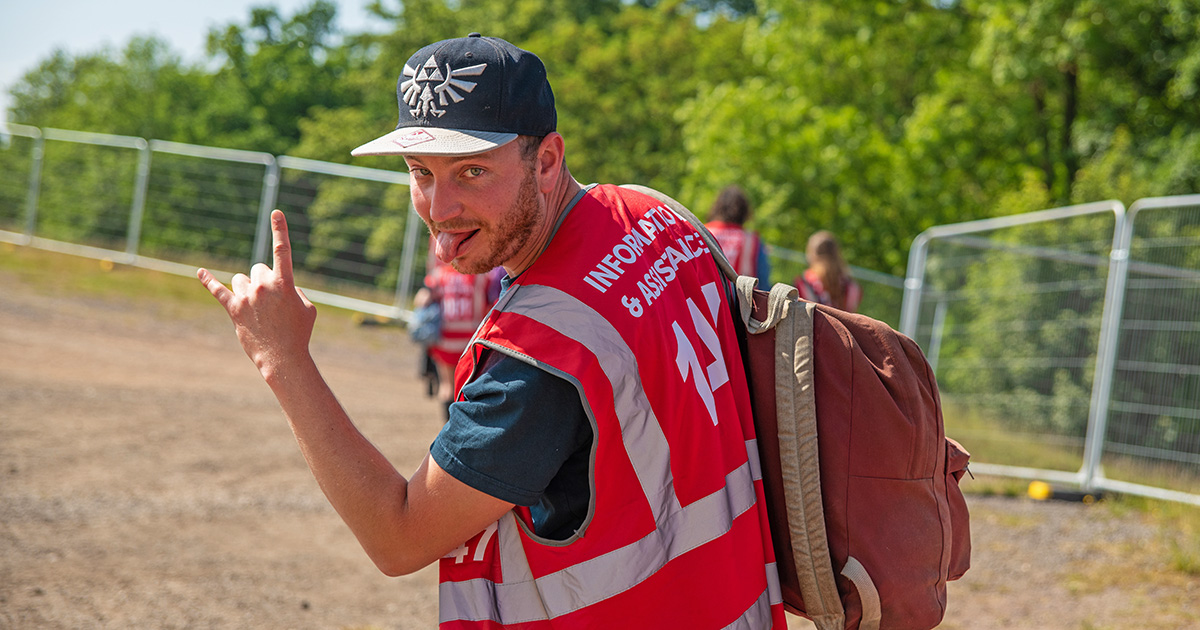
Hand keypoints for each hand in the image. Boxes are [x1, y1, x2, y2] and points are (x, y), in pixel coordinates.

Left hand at [197, 209, 316, 381]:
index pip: (282, 251)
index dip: (280, 230)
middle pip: (258, 268)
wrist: (283, 358)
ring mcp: (246, 297)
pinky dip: (209, 281)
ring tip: (257, 308)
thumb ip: (294, 289)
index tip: (276, 212)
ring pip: (241, 279)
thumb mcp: (307, 308)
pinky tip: (201, 273)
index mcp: (285, 284)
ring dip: (248, 288)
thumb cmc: (299, 333)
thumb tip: (277, 285)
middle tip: (271, 302)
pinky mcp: (233, 309)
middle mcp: (263, 286)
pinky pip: (218, 290)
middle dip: (264, 281)